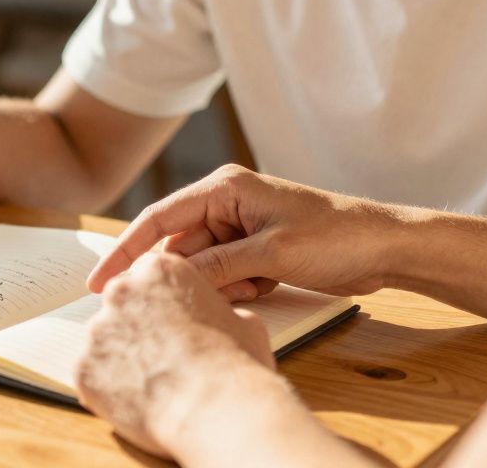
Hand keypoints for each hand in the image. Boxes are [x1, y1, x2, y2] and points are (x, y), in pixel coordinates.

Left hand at [75, 253, 280, 457]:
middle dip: (135, 326)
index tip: (167, 319)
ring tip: (153, 385)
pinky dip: (108, 388)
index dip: (159, 300)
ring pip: (103, 341)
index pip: (147, 275)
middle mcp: (121, 292)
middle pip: (120, 304)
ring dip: (121, 358)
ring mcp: (97, 330)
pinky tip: (137, 402)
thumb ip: (219, 312)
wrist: (218, 411)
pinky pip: (91, 375)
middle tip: (160, 354)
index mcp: (160, 270)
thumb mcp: (243, 323)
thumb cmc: (237, 365)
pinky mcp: (82, 368)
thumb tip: (224, 319)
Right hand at [87, 165, 396, 301]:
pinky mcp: (255, 251)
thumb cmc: (336, 235)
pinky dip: (238, 290)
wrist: (385, 247)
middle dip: (185, 276)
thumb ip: (217, 265)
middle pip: (180, 246)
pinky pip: (226, 276)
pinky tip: (267, 288)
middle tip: (187, 299)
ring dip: (220, 286)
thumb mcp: (270, 254)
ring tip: (257, 286)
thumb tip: (170, 277)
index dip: (127, 250)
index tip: (101, 283)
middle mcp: (227, 204)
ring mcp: (241, 229)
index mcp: (224, 188)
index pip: (160, 218)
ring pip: (203, 266)